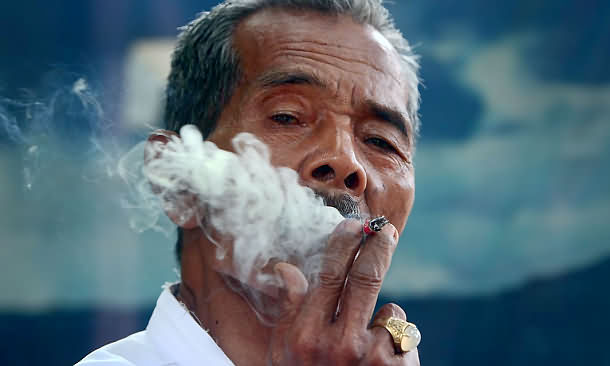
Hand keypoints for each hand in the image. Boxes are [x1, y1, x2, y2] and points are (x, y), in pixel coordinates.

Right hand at [269, 219, 419, 364]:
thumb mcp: (286, 355)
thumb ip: (289, 311)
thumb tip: (286, 268)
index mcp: (305, 336)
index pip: (329, 274)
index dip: (344, 243)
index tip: (353, 224)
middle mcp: (338, 343)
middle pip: (366, 277)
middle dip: (378, 245)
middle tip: (385, 229)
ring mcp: (371, 356)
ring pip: (390, 308)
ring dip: (382, 317)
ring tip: (367, 344)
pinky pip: (403, 333)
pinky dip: (395, 340)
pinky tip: (380, 362)